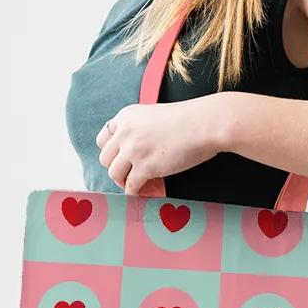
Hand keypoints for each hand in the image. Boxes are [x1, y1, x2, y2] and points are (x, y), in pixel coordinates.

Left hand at [96, 95, 228, 194]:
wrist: (204, 124)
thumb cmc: (189, 120)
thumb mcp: (154, 116)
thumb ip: (140, 130)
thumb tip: (135, 153)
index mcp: (126, 116)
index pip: (103, 139)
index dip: (111, 152)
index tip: (122, 159)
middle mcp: (125, 132)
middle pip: (106, 159)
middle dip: (117, 168)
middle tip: (131, 174)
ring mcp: (133, 150)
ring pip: (114, 174)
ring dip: (125, 181)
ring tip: (139, 184)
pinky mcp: (145, 168)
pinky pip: (130, 186)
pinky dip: (136, 191)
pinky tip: (146, 190)